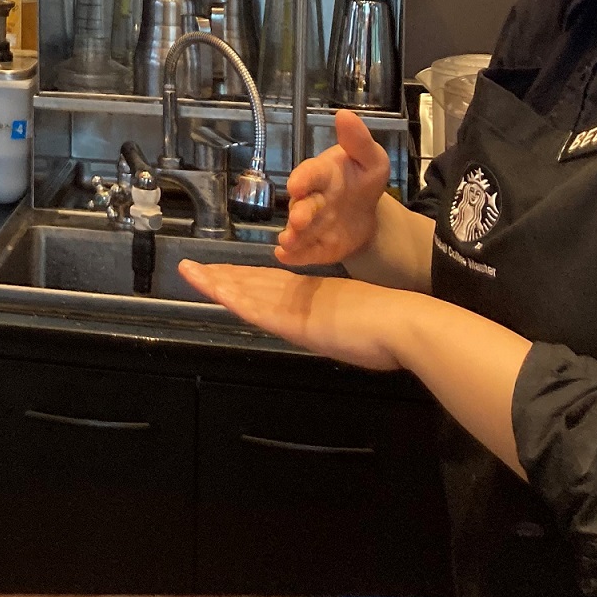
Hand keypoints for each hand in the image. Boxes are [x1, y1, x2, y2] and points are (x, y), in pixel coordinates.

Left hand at [178, 259, 411, 370]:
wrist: (406, 324)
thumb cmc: (394, 328)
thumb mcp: (363, 321)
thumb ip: (348, 320)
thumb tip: (350, 327)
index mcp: (318, 294)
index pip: (273, 283)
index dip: (245, 277)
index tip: (225, 272)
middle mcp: (302, 293)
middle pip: (253, 282)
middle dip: (223, 276)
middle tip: (194, 269)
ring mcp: (296, 305)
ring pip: (247, 291)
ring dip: (216, 283)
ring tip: (190, 273)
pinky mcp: (293, 319)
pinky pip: (256, 309)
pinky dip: (232, 299)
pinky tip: (214, 292)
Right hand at [275, 109, 389, 266]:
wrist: (365, 213)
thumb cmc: (361, 180)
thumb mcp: (371, 159)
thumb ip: (358, 140)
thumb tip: (344, 114)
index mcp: (322, 174)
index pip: (311, 174)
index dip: (304, 179)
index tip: (297, 185)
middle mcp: (311, 199)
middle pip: (303, 206)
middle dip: (300, 213)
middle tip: (299, 220)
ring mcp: (311, 225)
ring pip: (299, 231)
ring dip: (293, 236)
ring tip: (289, 242)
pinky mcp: (315, 247)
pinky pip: (304, 252)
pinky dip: (294, 256)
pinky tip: (285, 257)